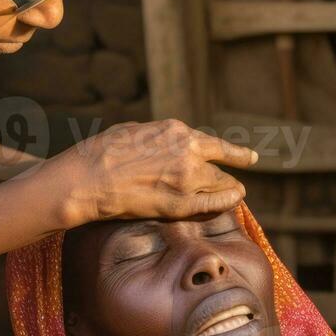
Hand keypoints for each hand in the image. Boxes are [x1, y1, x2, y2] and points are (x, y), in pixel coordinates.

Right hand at [53, 119, 257, 225]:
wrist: (87, 178)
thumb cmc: (101, 153)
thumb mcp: (134, 131)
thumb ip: (157, 137)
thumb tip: (164, 143)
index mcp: (175, 131)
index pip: (212, 143)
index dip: (233, 152)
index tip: (249, 157)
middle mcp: (187, 151)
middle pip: (220, 163)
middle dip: (233, 168)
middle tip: (241, 177)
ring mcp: (187, 179)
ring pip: (220, 184)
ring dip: (228, 188)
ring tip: (237, 192)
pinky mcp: (180, 204)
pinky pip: (213, 204)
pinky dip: (227, 201)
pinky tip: (235, 200)